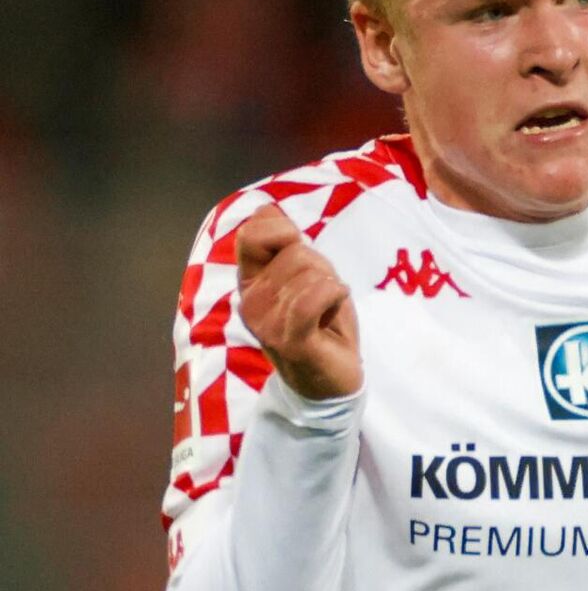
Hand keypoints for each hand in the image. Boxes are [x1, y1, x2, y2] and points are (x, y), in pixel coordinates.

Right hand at [235, 204, 362, 399]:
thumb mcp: (304, 274)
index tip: (301, 257)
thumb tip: (265, 209)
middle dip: (321, 268)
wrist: (329, 381)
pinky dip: (336, 296)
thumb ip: (284, 244)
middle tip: (321, 299)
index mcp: (249, 281)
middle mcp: (249, 300)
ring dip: (331, 287)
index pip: (254, 232)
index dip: (285, 232)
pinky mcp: (290, 340)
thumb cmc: (321, 323)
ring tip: (325, 312)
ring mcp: (265, 322)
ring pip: (310, 272)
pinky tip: (334, 312)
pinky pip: (315, 296)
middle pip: (296, 251)